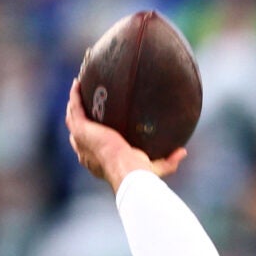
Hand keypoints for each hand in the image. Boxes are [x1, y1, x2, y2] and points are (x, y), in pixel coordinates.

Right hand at [65, 82, 185, 190]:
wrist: (126, 169)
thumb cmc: (139, 172)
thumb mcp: (155, 167)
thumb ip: (168, 161)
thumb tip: (182, 152)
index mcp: (98, 161)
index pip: (91, 148)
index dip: (91, 137)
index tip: (98, 126)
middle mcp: (85, 151)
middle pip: (77, 131)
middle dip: (79, 117)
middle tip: (85, 103)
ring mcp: (81, 139)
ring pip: (72, 117)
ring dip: (74, 102)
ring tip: (79, 86)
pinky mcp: (81, 129)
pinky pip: (75, 107)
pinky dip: (75, 95)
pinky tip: (78, 82)